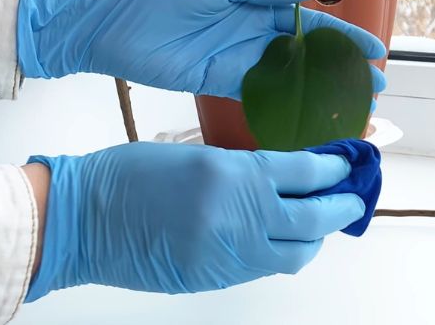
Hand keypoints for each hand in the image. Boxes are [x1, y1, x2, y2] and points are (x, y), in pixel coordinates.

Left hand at [16, 0, 386, 96]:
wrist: (112, 17)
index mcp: (256, 1)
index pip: (311, 22)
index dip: (342, 37)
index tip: (373, 51)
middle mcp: (251, 32)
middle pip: (306, 54)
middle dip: (341, 70)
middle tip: (375, 87)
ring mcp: (236, 59)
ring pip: (288, 77)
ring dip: (319, 91)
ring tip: (350, 106)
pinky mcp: (216, 81)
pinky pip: (256, 94)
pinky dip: (282, 103)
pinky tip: (307, 113)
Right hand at [24, 142, 363, 297]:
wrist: (79, 221)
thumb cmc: (127, 178)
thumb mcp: (197, 155)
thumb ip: (245, 169)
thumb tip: (288, 177)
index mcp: (233, 176)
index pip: (307, 173)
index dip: (336, 168)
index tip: (350, 161)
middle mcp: (237, 218)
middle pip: (316, 218)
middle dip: (344, 205)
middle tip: (356, 194)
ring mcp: (227, 255)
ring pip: (296, 253)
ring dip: (317, 236)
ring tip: (324, 219)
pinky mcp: (213, 279)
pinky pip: (263, 268)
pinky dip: (281, 252)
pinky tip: (282, 238)